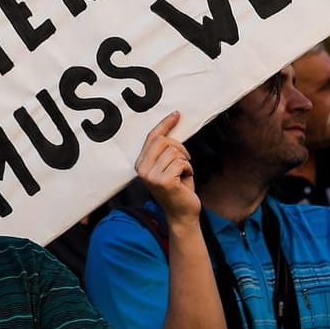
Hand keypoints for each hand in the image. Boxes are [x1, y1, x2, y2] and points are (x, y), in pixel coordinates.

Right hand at [136, 112, 200, 226]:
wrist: (182, 214)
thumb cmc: (178, 188)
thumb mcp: (168, 166)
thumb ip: (165, 151)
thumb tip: (173, 126)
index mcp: (141, 164)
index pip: (152, 138)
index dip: (165, 124)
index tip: (177, 114)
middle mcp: (142, 170)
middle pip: (163, 141)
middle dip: (179, 147)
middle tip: (186, 159)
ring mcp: (151, 176)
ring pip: (174, 152)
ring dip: (185, 161)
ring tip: (183, 173)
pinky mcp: (164, 181)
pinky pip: (181, 163)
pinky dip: (188, 169)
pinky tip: (186, 179)